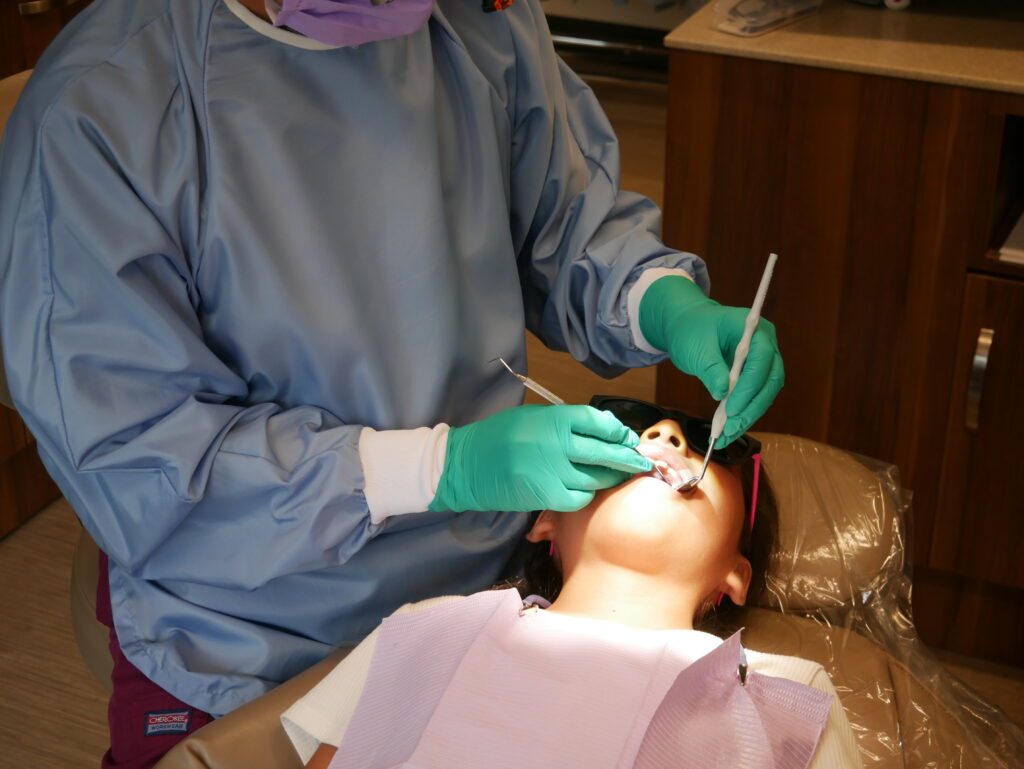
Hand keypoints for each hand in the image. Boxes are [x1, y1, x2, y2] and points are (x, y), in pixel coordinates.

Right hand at [428, 405, 651, 512]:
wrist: (467, 464)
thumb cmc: (500, 436)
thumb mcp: (532, 418)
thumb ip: (564, 423)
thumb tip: (603, 431)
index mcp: (553, 419)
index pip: (598, 422)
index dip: (617, 431)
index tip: (626, 437)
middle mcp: (556, 443)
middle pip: (604, 451)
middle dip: (626, 457)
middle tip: (639, 461)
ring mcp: (551, 471)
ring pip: (595, 478)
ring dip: (610, 478)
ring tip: (617, 476)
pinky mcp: (545, 495)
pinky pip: (579, 498)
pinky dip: (587, 494)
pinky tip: (586, 489)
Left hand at [639, 276, 783, 445]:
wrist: (688, 325)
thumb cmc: (692, 330)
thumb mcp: (696, 347)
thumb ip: (710, 368)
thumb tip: (722, 393)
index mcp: (753, 328)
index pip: (762, 358)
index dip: (750, 386)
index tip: (732, 408)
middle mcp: (766, 344)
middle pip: (770, 380)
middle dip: (752, 407)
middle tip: (731, 428)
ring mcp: (763, 360)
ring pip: (765, 393)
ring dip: (749, 416)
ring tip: (727, 435)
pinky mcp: (756, 375)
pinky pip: (755, 397)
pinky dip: (744, 414)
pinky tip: (729, 430)